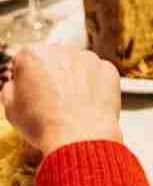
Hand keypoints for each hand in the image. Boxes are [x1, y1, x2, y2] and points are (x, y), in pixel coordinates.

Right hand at [1, 46, 121, 154]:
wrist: (79, 136)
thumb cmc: (44, 124)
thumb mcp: (11, 108)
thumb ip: (10, 88)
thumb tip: (17, 84)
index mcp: (34, 54)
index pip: (26, 60)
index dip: (27, 78)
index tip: (30, 91)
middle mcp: (63, 50)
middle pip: (54, 60)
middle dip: (52, 75)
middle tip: (51, 100)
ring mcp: (89, 58)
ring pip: (77, 66)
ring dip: (74, 79)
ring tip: (70, 105)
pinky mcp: (108, 68)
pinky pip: (97, 74)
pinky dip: (94, 86)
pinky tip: (86, 104)